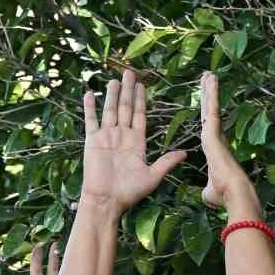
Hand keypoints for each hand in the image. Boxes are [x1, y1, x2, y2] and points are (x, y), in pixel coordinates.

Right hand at [80, 69, 186, 213]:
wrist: (106, 202)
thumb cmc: (129, 193)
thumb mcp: (153, 176)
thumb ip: (166, 162)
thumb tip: (185, 154)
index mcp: (136, 142)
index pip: (140, 114)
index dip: (141, 99)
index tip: (142, 84)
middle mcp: (122, 136)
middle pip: (126, 107)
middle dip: (128, 90)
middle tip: (129, 72)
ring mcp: (106, 137)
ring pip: (110, 110)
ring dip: (112, 94)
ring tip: (114, 79)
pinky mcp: (92, 141)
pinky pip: (91, 121)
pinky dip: (89, 108)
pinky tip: (89, 94)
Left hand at [198, 73, 259, 216]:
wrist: (233, 193)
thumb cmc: (224, 194)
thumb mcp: (210, 192)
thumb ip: (208, 188)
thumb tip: (207, 194)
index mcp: (214, 148)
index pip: (208, 124)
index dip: (207, 110)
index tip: (206, 98)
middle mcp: (216, 137)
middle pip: (210, 111)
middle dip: (208, 94)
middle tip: (207, 76)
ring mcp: (215, 134)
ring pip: (211, 107)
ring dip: (210, 90)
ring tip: (208, 73)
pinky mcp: (214, 133)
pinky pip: (212, 109)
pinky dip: (212, 95)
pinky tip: (212, 80)